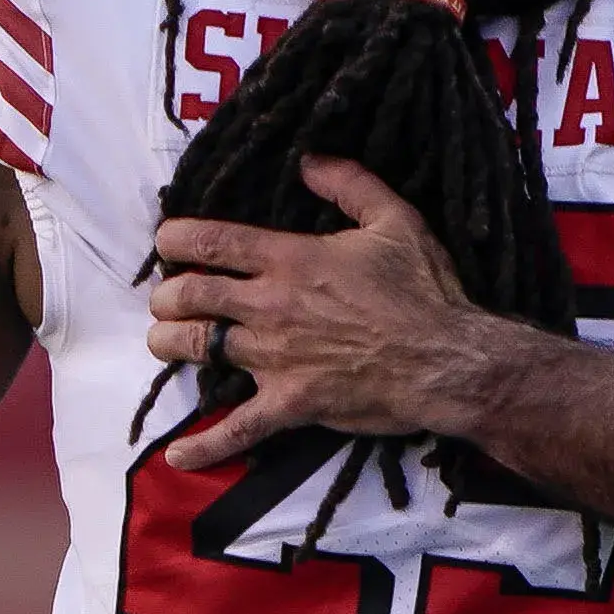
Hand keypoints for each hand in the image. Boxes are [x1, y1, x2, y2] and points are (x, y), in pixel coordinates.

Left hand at [145, 157, 499, 470]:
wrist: (447, 359)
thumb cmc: (425, 289)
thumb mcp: (396, 219)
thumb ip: (350, 183)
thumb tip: (309, 159)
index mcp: (291, 259)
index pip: (213, 242)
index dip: (176, 239)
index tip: (166, 242)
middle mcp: (270, 305)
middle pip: (189, 295)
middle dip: (167, 295)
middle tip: (169, 297)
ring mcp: (274, 358)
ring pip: (195, 349)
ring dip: (169, 344)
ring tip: (165, 341)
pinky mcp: (289, 403)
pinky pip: (237, 429)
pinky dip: (204, 445)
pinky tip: (178, 454)